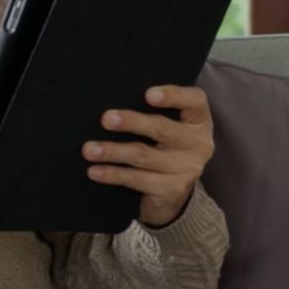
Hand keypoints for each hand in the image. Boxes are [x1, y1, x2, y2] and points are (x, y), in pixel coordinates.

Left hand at [80, 86, 214, 227]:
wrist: (175, 194)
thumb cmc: (166, 148)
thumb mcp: (170, 127)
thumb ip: (153, 111)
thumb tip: (113, 99)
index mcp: (199, 121)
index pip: (194, 101)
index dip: (173, 95)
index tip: (148, 94)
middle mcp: (198, 144)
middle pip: (162, 129)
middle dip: (132, 122)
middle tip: (106, 119)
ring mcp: (186, 169)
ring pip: (144, 156)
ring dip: (113, 151)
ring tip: (89, 149)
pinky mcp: (172, 190)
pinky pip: (137, 180)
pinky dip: (113, 174)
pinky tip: (94, 171)